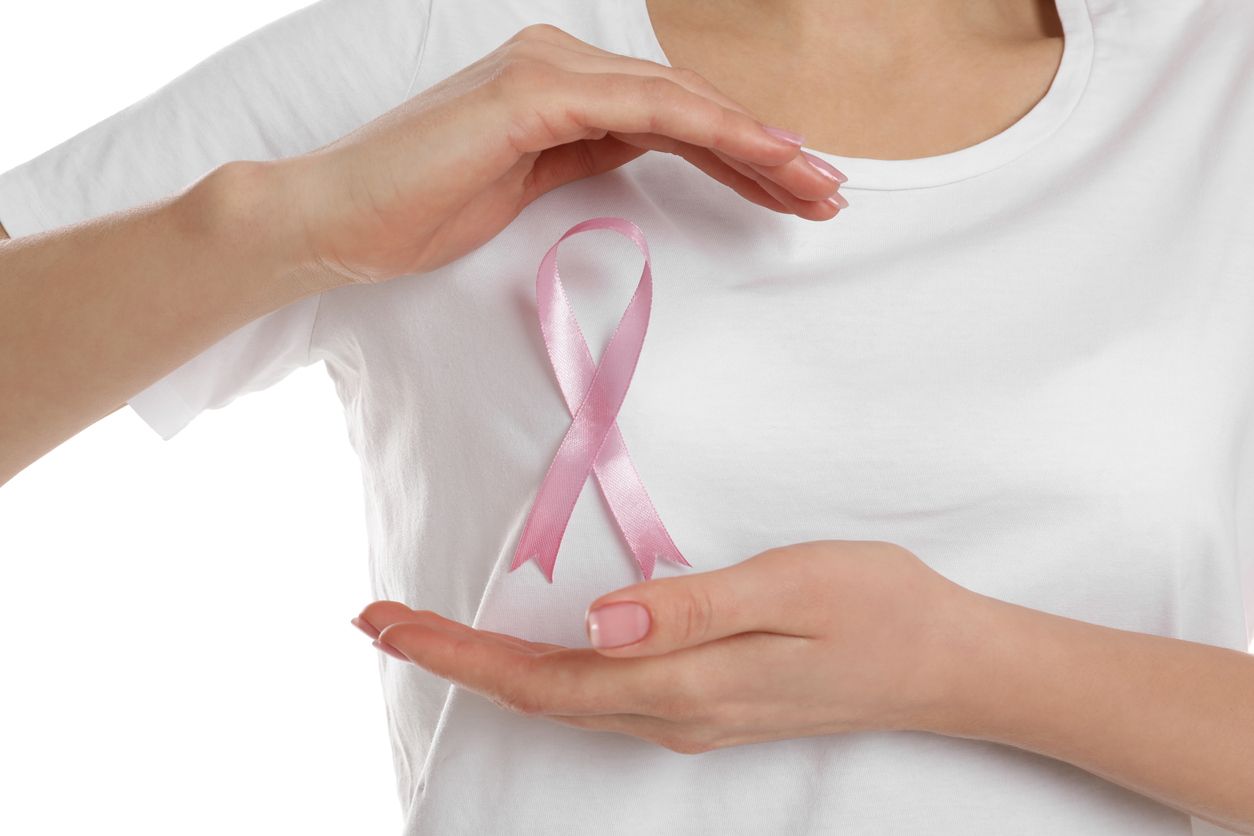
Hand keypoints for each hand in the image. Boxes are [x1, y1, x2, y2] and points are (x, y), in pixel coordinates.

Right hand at [270, 23, 846, 286]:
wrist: (335, 220)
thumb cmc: (417, 210)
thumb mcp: (524, 185)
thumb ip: (582, 154)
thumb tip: (641, 151)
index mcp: (559, 85)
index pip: (672, 117)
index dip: (741, 153)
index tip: (796, 191)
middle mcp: (561, 63)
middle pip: (690, 103)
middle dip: (767, 151)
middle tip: (830, 192)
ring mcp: (547, 70)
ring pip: (681, 101)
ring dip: (758, 143)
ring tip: (817, 186)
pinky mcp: (533, 94)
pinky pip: (645, 109)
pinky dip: (711, 130)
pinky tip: (764, 157)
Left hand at [352, 540, 973, 753]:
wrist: (948, 667)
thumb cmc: (877, 608)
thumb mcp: (787, 586)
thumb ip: (687, 608)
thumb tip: (592, 622)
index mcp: (685, 682)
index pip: (542, 677)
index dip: (457, 655)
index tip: (386, 624)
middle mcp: (675, 712)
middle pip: (539, 696)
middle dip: (455, 661)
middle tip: (384, 621)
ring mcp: (693, 716)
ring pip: (566, 701)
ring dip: (493, 668)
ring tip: (435, 634)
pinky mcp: (712, 704)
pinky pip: (601, 698)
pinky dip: (544, 674)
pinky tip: (532, 652)